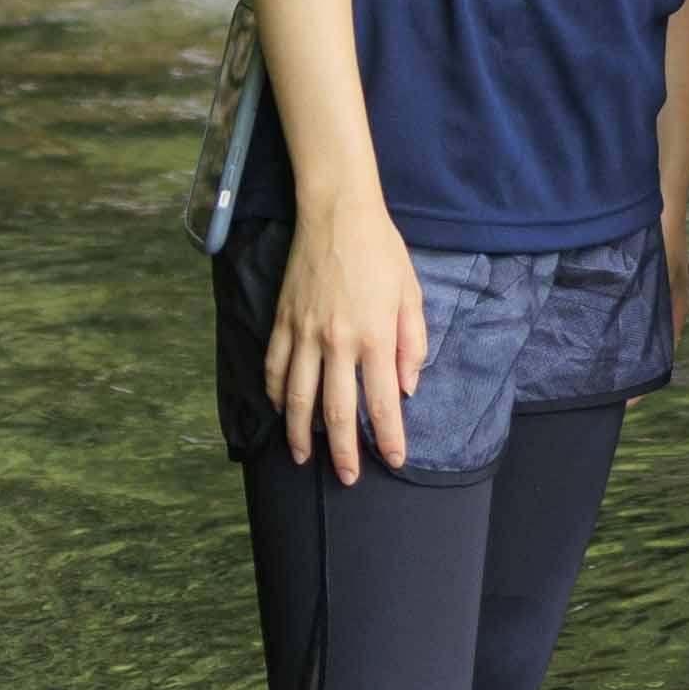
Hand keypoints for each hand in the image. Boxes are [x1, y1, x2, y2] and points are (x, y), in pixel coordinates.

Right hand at [267, 192, 428, 482]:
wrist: (337, 211)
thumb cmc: (381, 251)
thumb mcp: (411, 294)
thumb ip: (412, 344)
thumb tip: (407, 389)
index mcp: (375, 336)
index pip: (381, 403)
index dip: (387, 437)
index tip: (393, 460)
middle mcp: (337, 341)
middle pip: (335, 411)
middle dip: (342, 451)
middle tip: (348, 478)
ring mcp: (304, 333)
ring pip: (298, 398)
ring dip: (300, 434)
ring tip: (304, 458)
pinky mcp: (283, 321)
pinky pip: (276, 369)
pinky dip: (277, 395)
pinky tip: (282, 411)